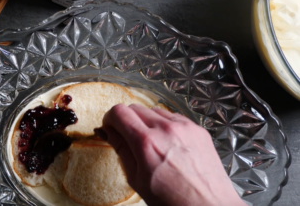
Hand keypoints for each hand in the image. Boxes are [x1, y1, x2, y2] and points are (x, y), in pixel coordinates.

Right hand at [95, 104, 245, 205]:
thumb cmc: (172, 201)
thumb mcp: (136, 179)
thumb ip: (120, 149)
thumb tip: (106, 131)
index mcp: (146, 142)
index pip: (118, 112)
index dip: (110, 120)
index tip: (111, 129)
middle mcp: (166, 128)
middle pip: (134, 107)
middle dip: (126, 120)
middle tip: (128, 138)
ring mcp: (184, 126)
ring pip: (154, 110)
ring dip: (146, 121)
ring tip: (151, 144)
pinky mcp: (198, 129)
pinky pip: (173, 117)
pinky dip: (165, 125)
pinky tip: (168, 144)